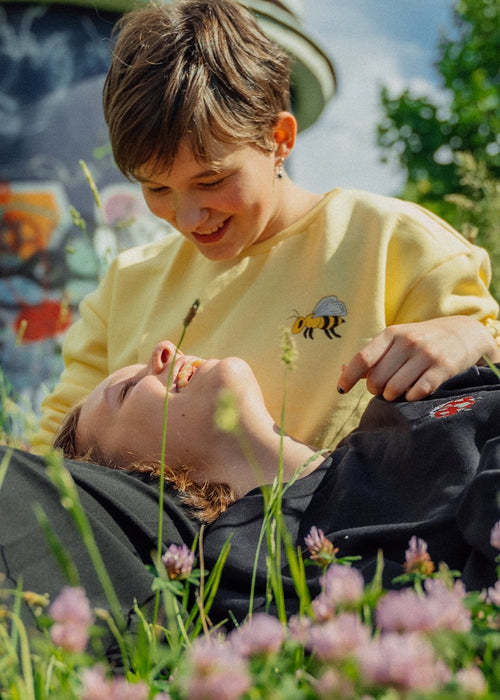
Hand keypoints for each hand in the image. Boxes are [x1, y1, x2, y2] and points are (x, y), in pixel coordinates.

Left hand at [337, 315, 499, 401]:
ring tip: (397, 391)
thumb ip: (371, 357)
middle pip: (376, 379)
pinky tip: (413, 392)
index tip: (341, 389)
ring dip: (391, 396)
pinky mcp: (443, 367)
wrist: (463, 333)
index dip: (348, 377)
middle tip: (382, 388)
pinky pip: (417, 392)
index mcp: (391, 334)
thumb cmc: (421, 341)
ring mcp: (426, 354)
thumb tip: (341, 372)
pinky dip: (411, 397)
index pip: (362, 358)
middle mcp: (407, 342)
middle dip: (375, 389)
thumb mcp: (396, 340)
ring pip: (394, 389)